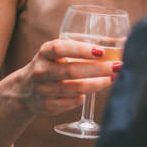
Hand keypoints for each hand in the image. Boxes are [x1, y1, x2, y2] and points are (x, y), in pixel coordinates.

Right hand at [0, 39, 117, 116]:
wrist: (24, 90)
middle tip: (118, 66)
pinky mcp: (48, 107)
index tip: (101, 51)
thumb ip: (82, 47)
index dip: (81, 50)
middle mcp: (41, 71)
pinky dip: (85, 96)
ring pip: (76, 89)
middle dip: (98, 69)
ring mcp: (43, 90)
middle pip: (72, 71)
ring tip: (113, 78)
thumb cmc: (51, 65)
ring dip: (98, 84)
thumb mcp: (58, 52)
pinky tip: (93, 90)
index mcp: (44, 53)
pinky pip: (74, 102)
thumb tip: (121, 40)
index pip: (60, 49)